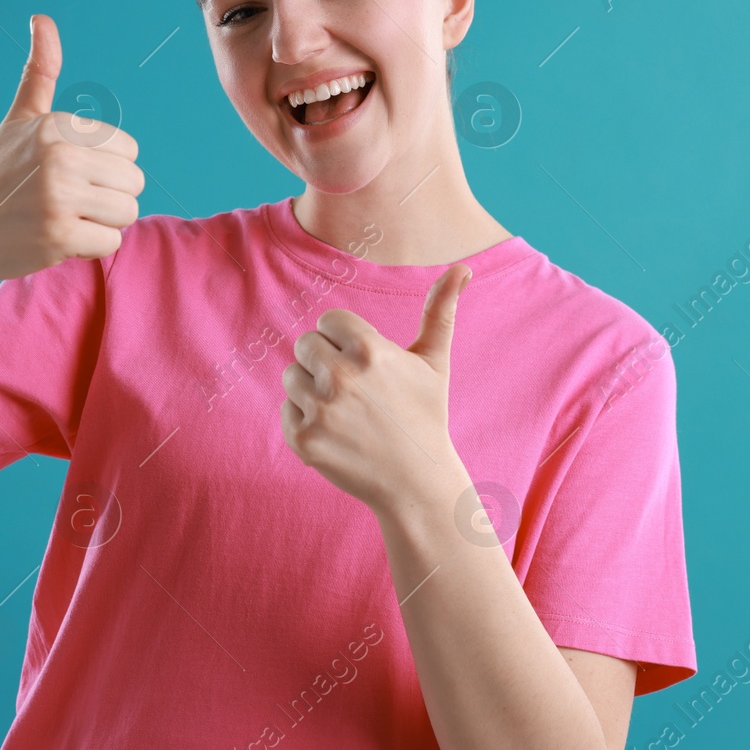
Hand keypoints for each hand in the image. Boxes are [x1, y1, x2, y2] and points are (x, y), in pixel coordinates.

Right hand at [0, 14, 144, 282]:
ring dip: (102, 222)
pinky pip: (111, 243)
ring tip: (65, 216)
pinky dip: (90, 246)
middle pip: (134, 183)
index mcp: (58, 126)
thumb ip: (40, 72)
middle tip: (67, 199)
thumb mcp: (20, 119)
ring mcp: (58, 197)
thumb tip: (42, 18)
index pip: (129, 150)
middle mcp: (60, 157)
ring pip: (127, 213)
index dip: (106, 167)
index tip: (68, 173)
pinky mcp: (58, 236)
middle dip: (108, 197)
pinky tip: (58, 237)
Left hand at [280, 264, 472, 515]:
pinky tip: (335, 433)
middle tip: (355, 391)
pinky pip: (287, 409)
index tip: (364, 365)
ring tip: (345, 411)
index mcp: (368, 349)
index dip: (344, 341)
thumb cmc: (425, 415)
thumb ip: (440, 310)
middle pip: (305, 345)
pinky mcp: (303, 438)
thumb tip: (462, 268)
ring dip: (312, 390)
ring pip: (291, 376)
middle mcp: (340, 376)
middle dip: (325, 362)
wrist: (416, 481)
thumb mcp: (434, 362)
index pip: (328, 322)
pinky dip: (305, 420)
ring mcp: (319, 409)